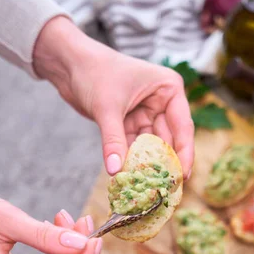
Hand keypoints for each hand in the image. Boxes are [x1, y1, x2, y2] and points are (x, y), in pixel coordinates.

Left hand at [33, 17, 193, 178]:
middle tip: (167, 189)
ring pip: (151, 146)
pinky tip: (130, 177)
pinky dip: (131, 161)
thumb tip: (115, 171)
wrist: (68, 63)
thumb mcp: (107, 107)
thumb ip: (113, 140)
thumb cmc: (93, 72)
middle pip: (169, 139)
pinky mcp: (130, 123)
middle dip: (165, 163)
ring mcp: (146, 113)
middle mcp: (162, 102)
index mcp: (168, 89)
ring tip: (148, 188)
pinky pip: (135, 147)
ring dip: (147, 165)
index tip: (183, 176)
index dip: (184, 153)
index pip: (183, 126)